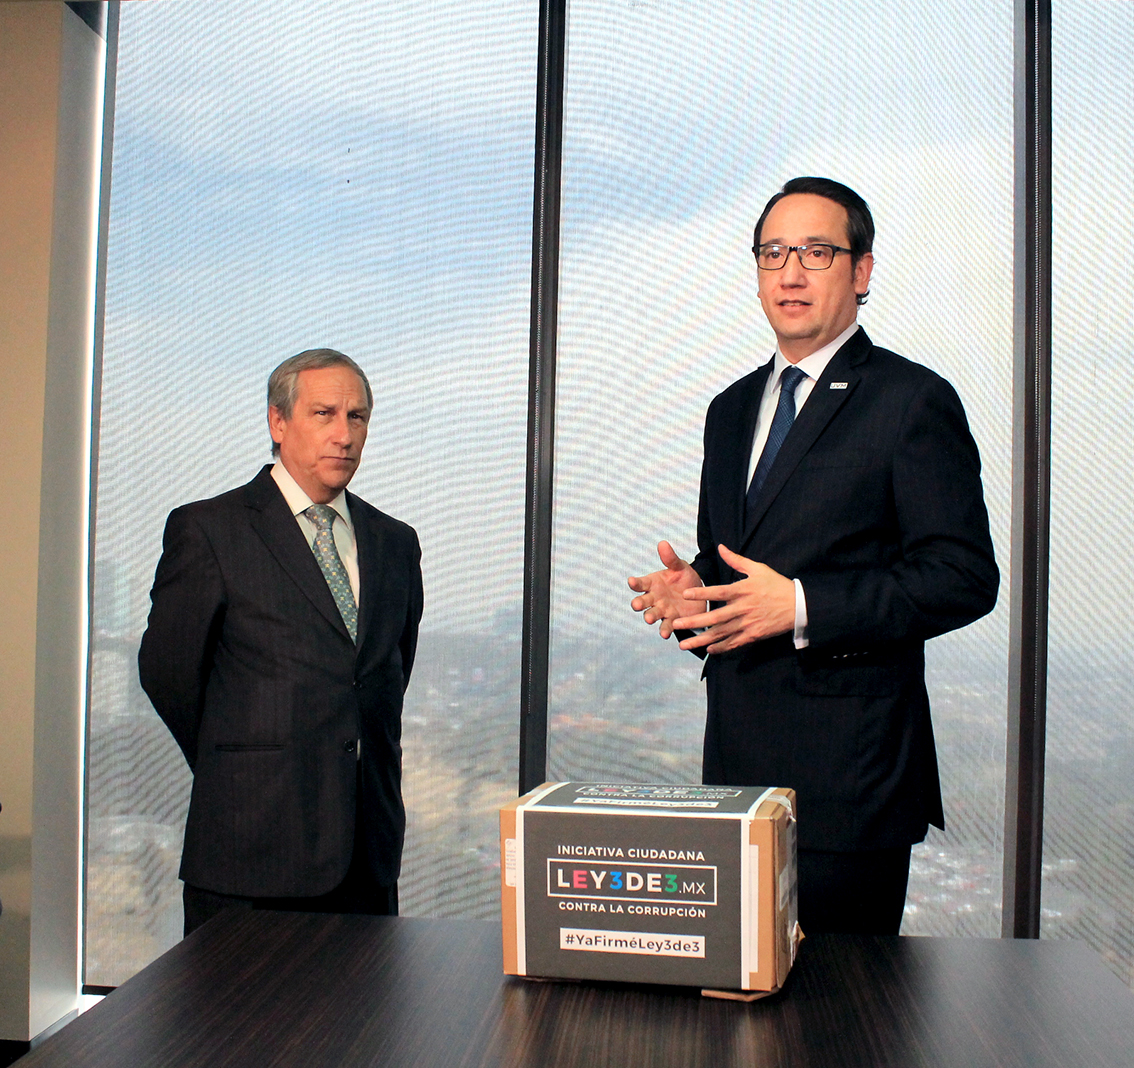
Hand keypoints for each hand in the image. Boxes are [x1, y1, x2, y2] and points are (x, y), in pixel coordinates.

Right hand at [628, 541, 705, 639]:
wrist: (699, 595)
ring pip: (651, 614)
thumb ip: (670, 558)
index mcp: (653, 583)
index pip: (641, 583)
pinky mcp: (672, 620)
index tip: (631, 581)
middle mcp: (654, 598)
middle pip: (642, 601)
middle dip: (638, 603)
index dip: (635, 583)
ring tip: (649, 619)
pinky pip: (666, 627)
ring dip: (649, 617)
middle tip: (637, 605)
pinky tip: (665, 634)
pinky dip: (664, 630)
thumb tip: (662, 543)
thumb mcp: (680, 567)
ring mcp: (662, 610)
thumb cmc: (684, 579)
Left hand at [673, 544, 794, 653]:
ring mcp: (748, 623)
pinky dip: (721, 647)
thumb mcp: (758, 569)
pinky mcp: (754, 635)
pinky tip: (708, 649)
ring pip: (721, 633)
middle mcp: (743, 608)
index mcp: (743, 590)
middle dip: (694, 621)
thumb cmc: (776, 585)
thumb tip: (720, 547)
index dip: (702, 593)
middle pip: (715, 617)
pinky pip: (734, 643)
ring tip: (684, 644)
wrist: (798, 606)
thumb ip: (736, 560)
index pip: (719, 591)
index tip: (684, 594)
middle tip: (676, 624)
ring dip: (701, 639)